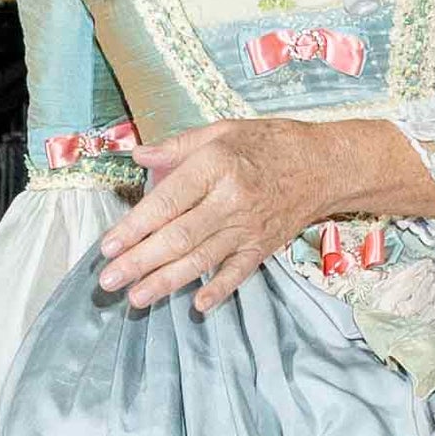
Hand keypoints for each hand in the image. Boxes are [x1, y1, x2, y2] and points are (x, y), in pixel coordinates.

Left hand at [98, 117, 370, 312]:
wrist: (326, 165)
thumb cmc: (270, 143)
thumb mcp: (224, 130)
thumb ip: (179, 146)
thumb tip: (138, 157)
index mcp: (216, 166)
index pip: (168, 201)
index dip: (135, 226)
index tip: (108, 246)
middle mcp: (231, 200)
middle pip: (179, 236)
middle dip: (140, 261)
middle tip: (109, 281)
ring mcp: (248, 228)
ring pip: (201, 259)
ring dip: (166, 282)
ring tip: (136, 298)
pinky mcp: (263, 247)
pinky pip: (238, 273)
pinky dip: (219, 290)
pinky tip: (197, 305)